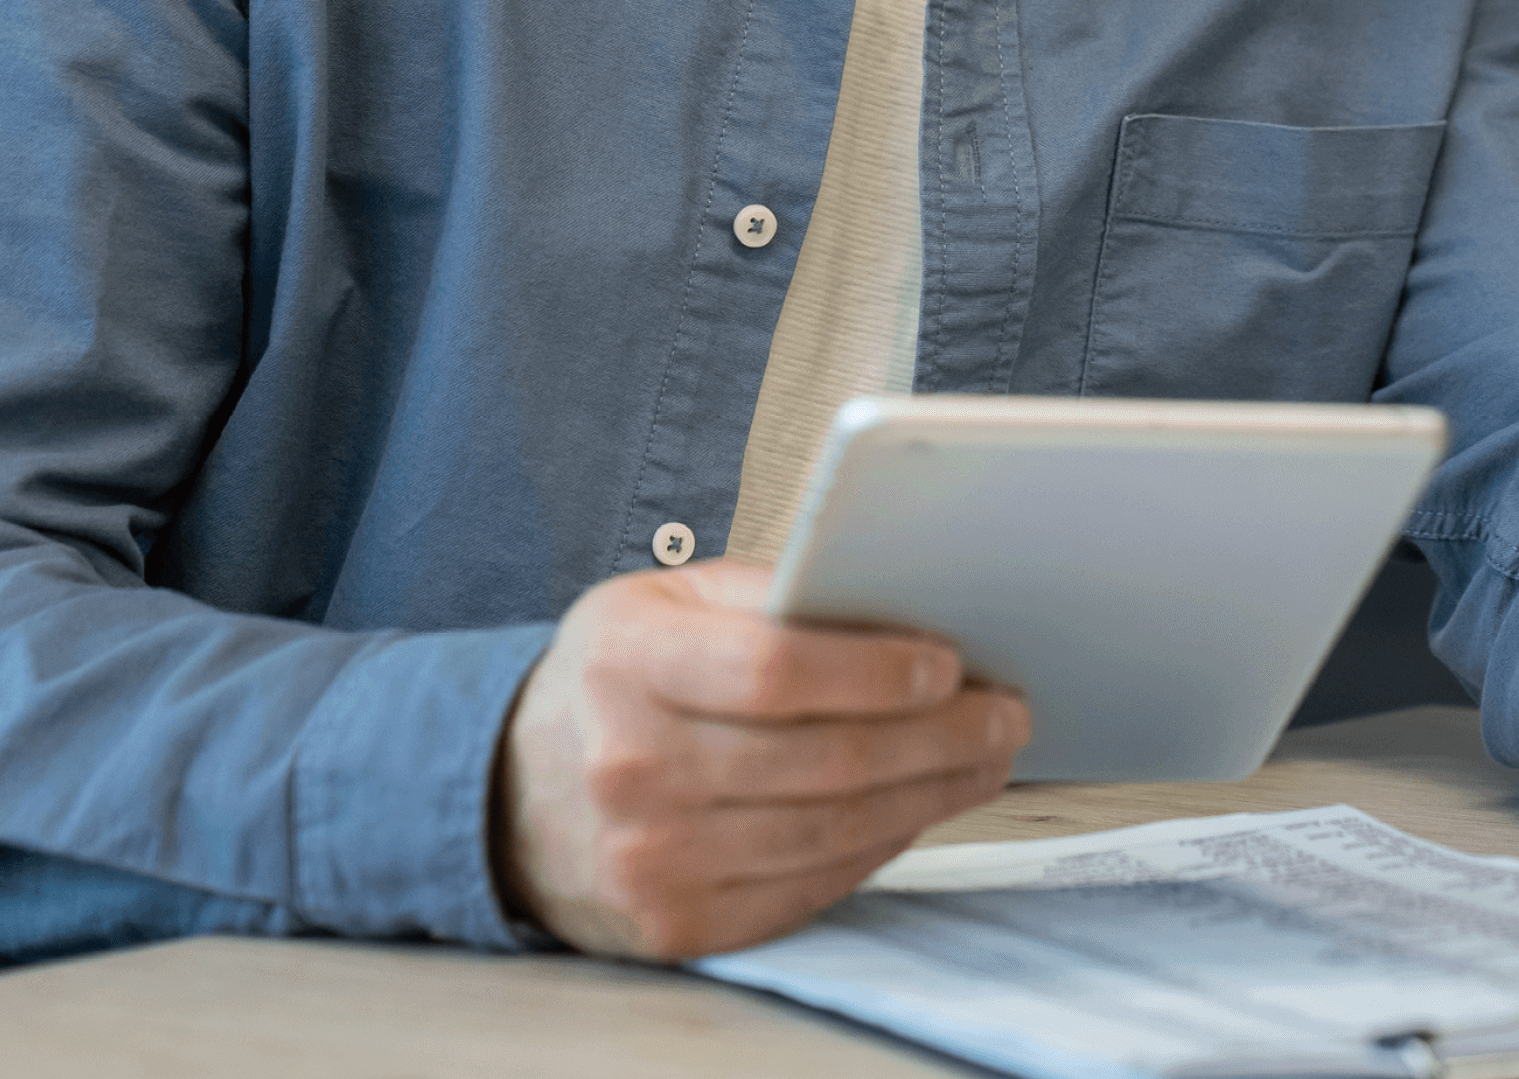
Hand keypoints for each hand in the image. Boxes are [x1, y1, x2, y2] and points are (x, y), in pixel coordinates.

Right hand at [493, 558, 1030, 958]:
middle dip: (940, 737)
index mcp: (626, 664)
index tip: (950, 664)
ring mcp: (650, 860)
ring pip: (830, 830)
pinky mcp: (677, 924)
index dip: (876, 671)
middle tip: (1005, 713)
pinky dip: (879, 846)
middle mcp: (631, 769)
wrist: (513, 796)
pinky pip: (810, 886)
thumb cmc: (616, 680)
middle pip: (823, 760)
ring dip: (931, 795)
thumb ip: (769, 594)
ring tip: (985, 759)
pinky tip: (919, 808)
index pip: (774, 671)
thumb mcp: (665, 600)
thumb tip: (902, 603)